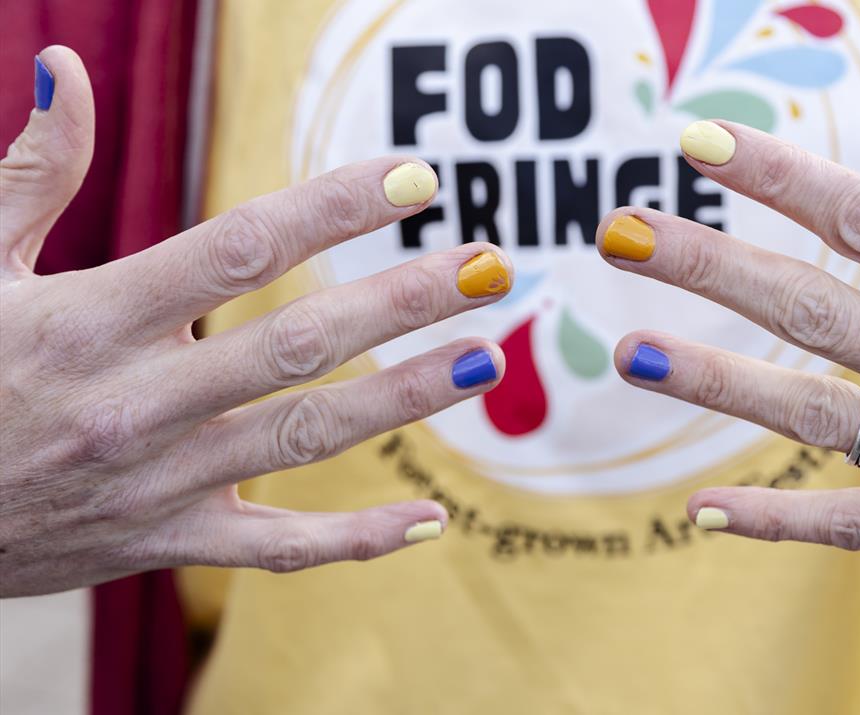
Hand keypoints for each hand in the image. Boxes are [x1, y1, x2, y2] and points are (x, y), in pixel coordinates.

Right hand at [0, 47, 512, 596]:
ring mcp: (159, 484)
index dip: (334, 209)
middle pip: (295, 343)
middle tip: (486, 266)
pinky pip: (276, 550)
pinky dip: (356, 541)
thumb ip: (31, 173)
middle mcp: (136, 404)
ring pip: (304, 438)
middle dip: (400, 301)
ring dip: (403, 400)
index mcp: (89, 321)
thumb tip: (64, 70)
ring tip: (483, 362)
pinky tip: (427, 522)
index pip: (238, 248)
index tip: (414, 180)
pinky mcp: (166, 543)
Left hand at [596, 23, 859, 616]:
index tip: (701, 144)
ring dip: (717, 388)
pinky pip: (858, 531)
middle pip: (820, 312)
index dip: (780, 178)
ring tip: (629, 355)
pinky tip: (703, 516)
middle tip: (620, 233)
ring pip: (820, 420)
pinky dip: (780, 526)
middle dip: (712, 268)